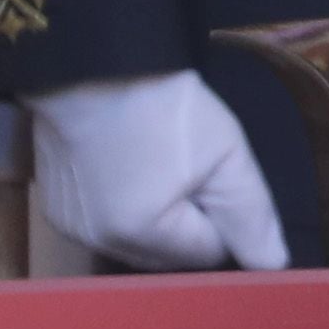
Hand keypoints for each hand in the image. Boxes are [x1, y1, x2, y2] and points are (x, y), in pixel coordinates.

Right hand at [29, 67, 288, 271]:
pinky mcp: (55, 208)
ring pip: (137, 242)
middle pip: (170, 254)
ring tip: (155, 161)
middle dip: (189, 221)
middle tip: (188, 165)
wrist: (94, 61)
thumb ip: (251, 215)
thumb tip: (273, 267)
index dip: (222, 217)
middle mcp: (100, 243)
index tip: (213, 174)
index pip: (208, 254)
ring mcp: (72, 227)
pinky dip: (123, 206)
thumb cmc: (164, 103)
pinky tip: (126, 166)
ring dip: (156, 216)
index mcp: (142, 234)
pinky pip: (105, 224)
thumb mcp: (224, 152)